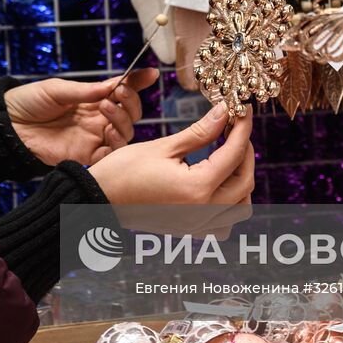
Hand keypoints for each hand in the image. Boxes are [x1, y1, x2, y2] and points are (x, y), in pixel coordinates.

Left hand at [5, 68, 158, 166]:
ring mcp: (93, 137)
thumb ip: (86, 91)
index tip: (151, 73)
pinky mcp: (87, 155)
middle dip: (131, 101)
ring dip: (123, 119)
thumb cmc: (29, 102)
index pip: (121, 91)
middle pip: (130, 113)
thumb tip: (115, 84)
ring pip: (126, 132)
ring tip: (105, 108)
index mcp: (91, 99)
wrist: (8, 126)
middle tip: (118, 93)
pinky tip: (107, 132)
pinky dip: (117, 143)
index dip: (138, 83)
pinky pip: (112, 153)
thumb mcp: (58, 89)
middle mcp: (97, 118)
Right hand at [88, 102, 255, 235]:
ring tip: (228, 157)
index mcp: (197, 189)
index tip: (243, 110)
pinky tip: (218, 187)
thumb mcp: (164, 147)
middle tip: (235, 129)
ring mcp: (197, 226)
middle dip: (245, 152)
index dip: (242, 128)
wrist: (97, 200)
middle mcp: (203, 212)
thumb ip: (200, 132)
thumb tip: (225, 112)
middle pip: (244, 181)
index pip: (233, 155)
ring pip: (240, 208)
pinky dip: (230, 206)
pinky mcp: (190, 232)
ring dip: (242, 181)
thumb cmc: (124, 172)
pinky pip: (224, 224)